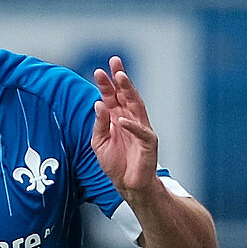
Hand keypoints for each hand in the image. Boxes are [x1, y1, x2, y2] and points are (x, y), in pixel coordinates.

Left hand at [90, 56, 159, 198]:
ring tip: (121, 78)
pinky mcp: (148, 143)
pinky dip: (131, 126)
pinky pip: (141, 132)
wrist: (128, 185)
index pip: (112, 97)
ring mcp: (141, 129)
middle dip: (120, 79)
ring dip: (129, 91)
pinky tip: (121, 119)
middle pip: (125, 96)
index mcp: (117, 118)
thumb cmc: (115, 163)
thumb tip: (98, 104)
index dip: (107, 84)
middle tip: (114, 62)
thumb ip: (99, 124)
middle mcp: (130, 119)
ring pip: (136, 106)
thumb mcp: (99, 142)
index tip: (99, 70)